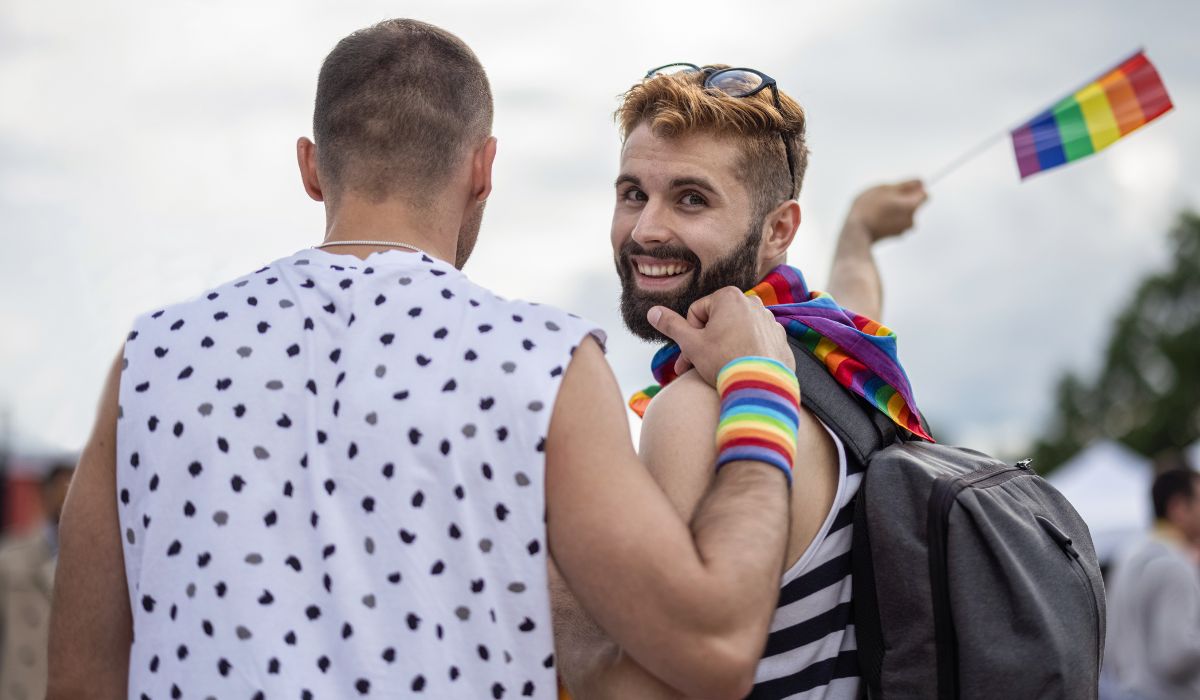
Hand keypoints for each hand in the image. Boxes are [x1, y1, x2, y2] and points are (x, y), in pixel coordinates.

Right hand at [647, 287, 793, 386]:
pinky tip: (740, 371)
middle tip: (695, 367)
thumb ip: (671, 325)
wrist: (761, 387)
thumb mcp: (691, 343)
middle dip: (704, 344)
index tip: (690, 354)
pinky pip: (754, 342)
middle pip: (717, 322)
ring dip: (723, 348)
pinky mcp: (779, 338)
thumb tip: (652, 311)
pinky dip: (745, 353)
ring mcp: (769, 320)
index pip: (696, 312)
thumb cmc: (724, 362)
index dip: (689, 335)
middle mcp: (752, 303)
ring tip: (719, 370)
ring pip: (735, 332)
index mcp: (729, 297)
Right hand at [847, 179, 927, 241]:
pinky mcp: (893, 236)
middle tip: (885, 197)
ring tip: (878, 207)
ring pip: (904, 214)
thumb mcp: (886, 188)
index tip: (903, 189)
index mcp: (912, 206)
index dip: (915, 189)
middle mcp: (911, 220)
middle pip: (914, 205)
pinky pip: (896, 223)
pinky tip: (876, 217)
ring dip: (895, 210)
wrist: (856, 232)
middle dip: (903, 200)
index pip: (924, 195)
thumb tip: (920, 183)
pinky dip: (889, 219)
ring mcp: (903, 230)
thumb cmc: (869, 208)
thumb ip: (906, 185)